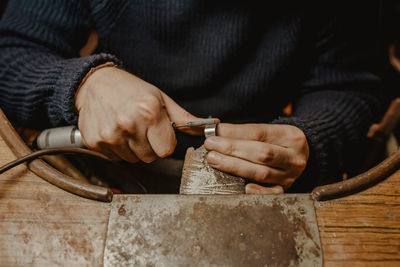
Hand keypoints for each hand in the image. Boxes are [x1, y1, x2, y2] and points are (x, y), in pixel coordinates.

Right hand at [75, 66, 202, 161]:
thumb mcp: (160, 98)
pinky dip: (117, 148)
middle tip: (140, 128)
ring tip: (126, 127)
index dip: (164, 142)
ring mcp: (110, 135)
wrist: (93, 83)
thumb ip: (184, 118)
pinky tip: (114, 131)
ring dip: (132, 148)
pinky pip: (116, 158)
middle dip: (149, 145)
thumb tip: (209, 126)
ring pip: (132, 159)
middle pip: (150, 157)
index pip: (166, 150)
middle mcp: (129, 124)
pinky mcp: (95, 142)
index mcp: (149, 112)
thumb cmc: (130, 89)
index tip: (158, 132)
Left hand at [204, 123, 308, 193]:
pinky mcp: (285, 189)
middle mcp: (294, 156)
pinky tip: (245, 188)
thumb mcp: (268, 131)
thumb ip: (243, 131)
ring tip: (214, 159)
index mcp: (290, 136)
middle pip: (260, 153)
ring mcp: (290, 175)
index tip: (216, 131)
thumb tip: (216, 131)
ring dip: (234, 166)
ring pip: (261, 172)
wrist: (299, 155)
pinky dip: (259, 191)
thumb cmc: (277, 142)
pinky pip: (272, 193)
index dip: (235, 132)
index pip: (259, 132)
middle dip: (232, 149)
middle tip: (210, 145)